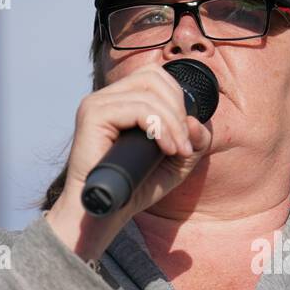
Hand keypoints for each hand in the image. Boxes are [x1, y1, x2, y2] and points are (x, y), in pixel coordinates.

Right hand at [46, 64, 213, 260]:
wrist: (105, 213)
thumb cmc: (135, 188)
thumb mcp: (176, 162)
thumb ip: (194, 141)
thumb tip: (196, 120)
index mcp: (121, 101)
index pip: (156, 77)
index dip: (179, 101)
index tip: (186, 139)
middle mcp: (107, 97)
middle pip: (154, 77)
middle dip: (178, 109)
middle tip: (184, 144)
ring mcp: (97, 103)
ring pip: (149, 93)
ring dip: (173, 123)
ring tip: (177, 151)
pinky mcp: (93, 115)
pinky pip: (137, 108)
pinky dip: (159, 127)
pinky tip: (166, 149)